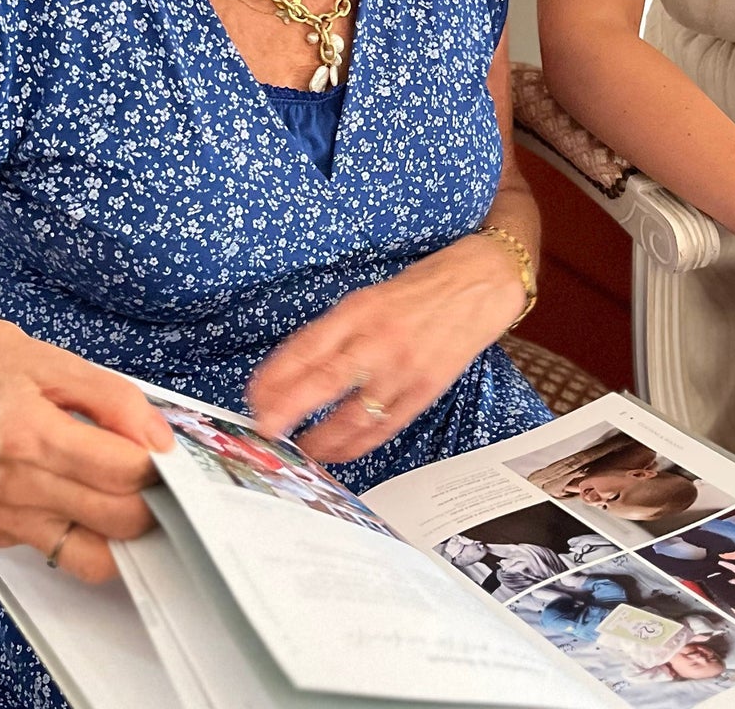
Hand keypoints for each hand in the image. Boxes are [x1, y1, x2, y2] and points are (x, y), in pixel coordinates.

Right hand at [0, 319, 172, 581]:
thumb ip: (116, 400)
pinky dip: (88, 533)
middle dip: (150, 500)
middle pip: (116, 520)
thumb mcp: (57, 362)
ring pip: (93, 556)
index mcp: (30, 434)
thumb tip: (158, 440)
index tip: (166, 452)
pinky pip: (62, 552)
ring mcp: (5, 517)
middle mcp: (16, 486)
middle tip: (154, 473)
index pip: (120, 473)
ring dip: (123, 529)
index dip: (157, 465)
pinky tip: (85, 494)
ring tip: (126, 490)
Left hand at [246, 235, 527, 463]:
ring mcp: (403, 367)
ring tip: (297, 450)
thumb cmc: (423, 287)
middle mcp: (378, 338)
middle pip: (324, 380)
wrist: (480, 283)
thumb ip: (339, 330)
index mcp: (359, 308)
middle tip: (263, 430)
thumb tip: (298, 368)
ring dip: (320, 437)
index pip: (307, 346)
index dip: (276, 375)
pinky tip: (337, 452)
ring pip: (353, 412)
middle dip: (287, 409)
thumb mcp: (371, 295)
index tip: (253, 396)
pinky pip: (384, 425)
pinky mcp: (425, 389)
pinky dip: (357, 443)